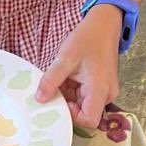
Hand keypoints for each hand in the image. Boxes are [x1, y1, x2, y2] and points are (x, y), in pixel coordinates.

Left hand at [34, 6, 121, 127]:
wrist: (104, 24)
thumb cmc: (87, 39)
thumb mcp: (65, 58)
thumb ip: (51, 81)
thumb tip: (39, 99)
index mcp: (100, 90)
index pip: (88, 120)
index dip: (72, 116)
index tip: (60, 99)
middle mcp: (106, 94)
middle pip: (85, 112)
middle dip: (67, 102)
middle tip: (56, 86)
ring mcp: (105, 90)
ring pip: (83, 103)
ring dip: (69, 94)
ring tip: (63, 76)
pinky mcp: (102, 85)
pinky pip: (86, 94)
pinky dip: (74, 88)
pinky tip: (69, 74)